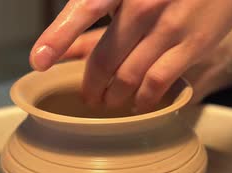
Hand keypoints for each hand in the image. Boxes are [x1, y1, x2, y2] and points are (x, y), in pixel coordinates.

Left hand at [30, 0, 231, 110]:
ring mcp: (168, 24)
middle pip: (104, 58)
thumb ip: (98, 7)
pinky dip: (145, 99)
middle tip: (89, 97)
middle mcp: (143, 3)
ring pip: (128, 76)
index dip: (57, 37)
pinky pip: (158, 81)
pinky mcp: (192, 44)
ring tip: (111, 103)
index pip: (83, 9)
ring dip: (115, 97)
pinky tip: (140, 103)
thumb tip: (65, 44)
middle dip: (92, 86)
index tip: (39, 61)